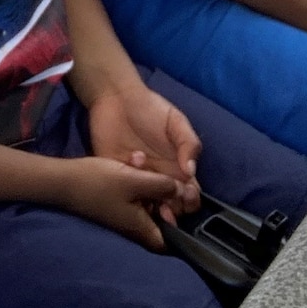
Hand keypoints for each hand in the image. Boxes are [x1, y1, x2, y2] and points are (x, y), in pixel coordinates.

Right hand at [57, 156, 189, 249]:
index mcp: (142, 229)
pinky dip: (137, 179)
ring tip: (140, 161)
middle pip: (162, 214)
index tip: (185, 204)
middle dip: (164, 192)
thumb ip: (162, 186)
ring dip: (149, 180)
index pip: (172, 241)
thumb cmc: (99, 184)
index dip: (183, 227)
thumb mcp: (135, 181)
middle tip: (165, 176)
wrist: (64, 179)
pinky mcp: (116, 202)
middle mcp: (135, 226)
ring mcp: (124, 214)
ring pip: (148, 199)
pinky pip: (135, 193)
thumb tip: (182, 190)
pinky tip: (131, 161)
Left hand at [86, 81, 201, 212]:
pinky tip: (132, 164)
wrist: (117, 97)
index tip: (187, 194)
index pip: (189, 195)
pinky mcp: (115, 174)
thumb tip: (191, 171)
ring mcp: (136, 179)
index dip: (190, 200)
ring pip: (146, 204)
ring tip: (149, 186)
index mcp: (176, 169)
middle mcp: (158, 179)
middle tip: (167, 202)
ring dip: (150, 203)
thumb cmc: (151, 108)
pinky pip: (124, 189)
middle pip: (170, 207)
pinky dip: (129, 185)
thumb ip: (189, 144)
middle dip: (172, 210)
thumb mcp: (176, 122)